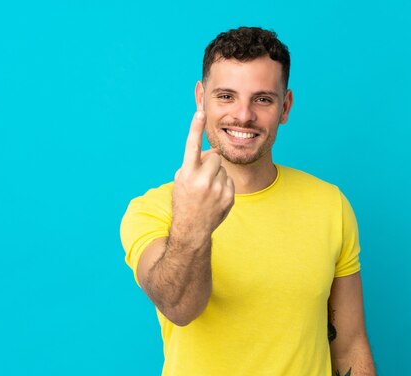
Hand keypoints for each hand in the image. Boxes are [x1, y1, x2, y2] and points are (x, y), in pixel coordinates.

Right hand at [171, 111, 234, 242]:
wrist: (192, 229)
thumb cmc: (184, 201)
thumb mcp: (181, 180)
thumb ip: (192, 163)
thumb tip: (210, 151)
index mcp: (188, 174)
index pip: (192, 146)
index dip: (195, 128)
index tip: (200, 112)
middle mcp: (203, 181)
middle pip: (214, 157)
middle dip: (210, 163)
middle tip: (202, 178)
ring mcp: (217, 189)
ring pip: (223, 169)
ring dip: (217, 175)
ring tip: (207, 191)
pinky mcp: (229, 197)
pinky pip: (229, 181)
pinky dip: (223, 186)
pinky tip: (215, 198)